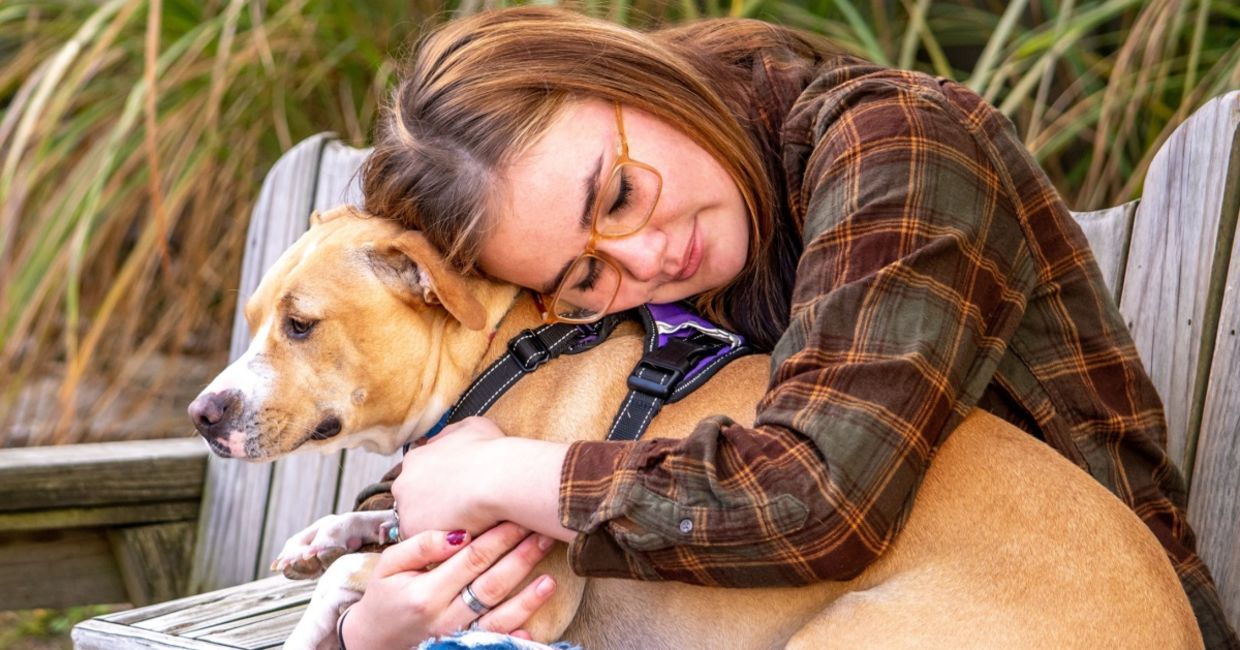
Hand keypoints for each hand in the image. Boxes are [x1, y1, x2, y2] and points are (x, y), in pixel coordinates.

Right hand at [341, 523, 557, 648]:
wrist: (373, 641)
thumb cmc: (384, 595)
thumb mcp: (389, 565)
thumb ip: (421, 546)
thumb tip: (458, 533)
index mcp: (426, 593)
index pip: (472, 559)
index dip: (499, 537)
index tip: (519, 516)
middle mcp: (445, 617)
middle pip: (491, 585)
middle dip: (521, 558)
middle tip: (545, 534)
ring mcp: (457, 636)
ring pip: (499, 618)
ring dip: (528, 600)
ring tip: (550, 578)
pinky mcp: (465, 648)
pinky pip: (494, 643)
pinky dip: (515, 636)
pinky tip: (534, 623)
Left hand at [392, 416, 575, 542]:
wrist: (500, 480)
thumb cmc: (492, 453)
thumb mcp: (472, 427)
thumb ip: (452, 434)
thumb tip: (445, 439)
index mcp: (416, 458)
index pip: (419, 476)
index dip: (440, 487)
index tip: (456, 493)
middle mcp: (403, 484)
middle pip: (414, 501)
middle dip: (434, 508)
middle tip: (462, 513)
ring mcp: (407, 512)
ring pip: (420, 525)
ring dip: (438, 527)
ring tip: (467, 529)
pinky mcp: (416, 536)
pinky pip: (428, 545)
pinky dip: (444, 545)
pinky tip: (466, 540)